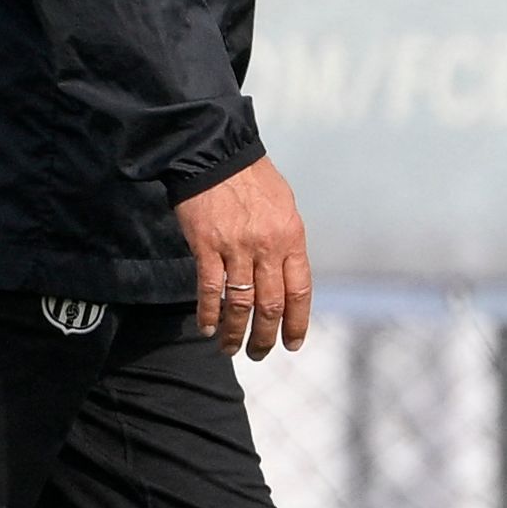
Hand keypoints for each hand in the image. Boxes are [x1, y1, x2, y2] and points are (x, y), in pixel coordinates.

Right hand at [173, 156, 312, 357]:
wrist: (216, 154)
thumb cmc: (253, 180)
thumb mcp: (284, 209)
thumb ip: (287, 244)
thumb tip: (287, 277)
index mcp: (292, 238)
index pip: (300, 292)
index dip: (297, 322)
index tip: (293, 343)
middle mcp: (267, 247)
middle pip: (271, 305)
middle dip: (266, 336)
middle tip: (259, 353)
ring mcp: (236, 248)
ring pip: (240, 303)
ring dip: (236, 332)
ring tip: (231, 349)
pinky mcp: (206, 246)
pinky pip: (210, 289)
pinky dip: (209, 313)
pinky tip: (208, 329)